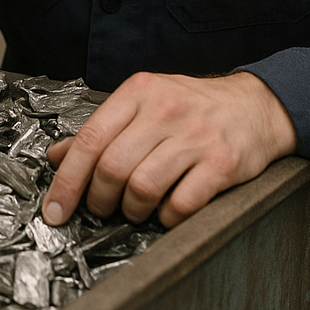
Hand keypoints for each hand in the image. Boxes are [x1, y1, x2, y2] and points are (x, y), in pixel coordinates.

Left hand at [41, 71, 296, 228]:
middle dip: (100, 199)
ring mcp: (195, 136)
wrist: (254, 105)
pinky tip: (167, 209)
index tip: (54, 209)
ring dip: (132, 210)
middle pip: (113, 167)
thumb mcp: (143, 103)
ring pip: (142, 188)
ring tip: (136, 207)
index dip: (67, 180)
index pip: (91, 139)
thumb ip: (101, 128)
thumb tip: (56, 156)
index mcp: (139, 91)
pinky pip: (180, 205)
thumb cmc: (191, 106)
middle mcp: (164, 110)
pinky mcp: (221, 163)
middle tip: (104, 207)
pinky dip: (166, 217)